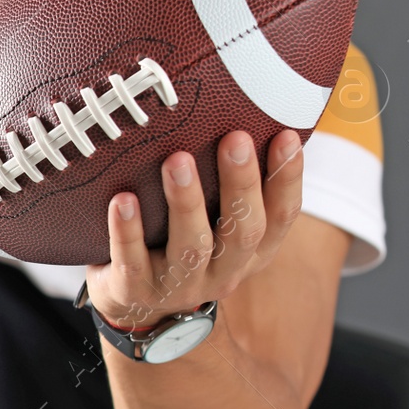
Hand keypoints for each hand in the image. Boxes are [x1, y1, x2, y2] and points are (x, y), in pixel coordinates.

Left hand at [85, 129, 305, 330]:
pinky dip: (127, 230)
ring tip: (177, 160)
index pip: (282, 217)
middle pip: (242, 231)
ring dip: (186, 201)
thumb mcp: (211, 217)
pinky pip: (131, 261)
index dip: (287, 179)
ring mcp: (179, 286)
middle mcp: (222, 272)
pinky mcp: (135, 291)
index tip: (286, 136)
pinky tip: (121, 199)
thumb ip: (227, 180)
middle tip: (235, 138)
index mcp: (250, 251)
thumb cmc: (174, 240)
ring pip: (191, 247)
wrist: (130, 303)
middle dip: (241, 184)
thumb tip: (244, 106)